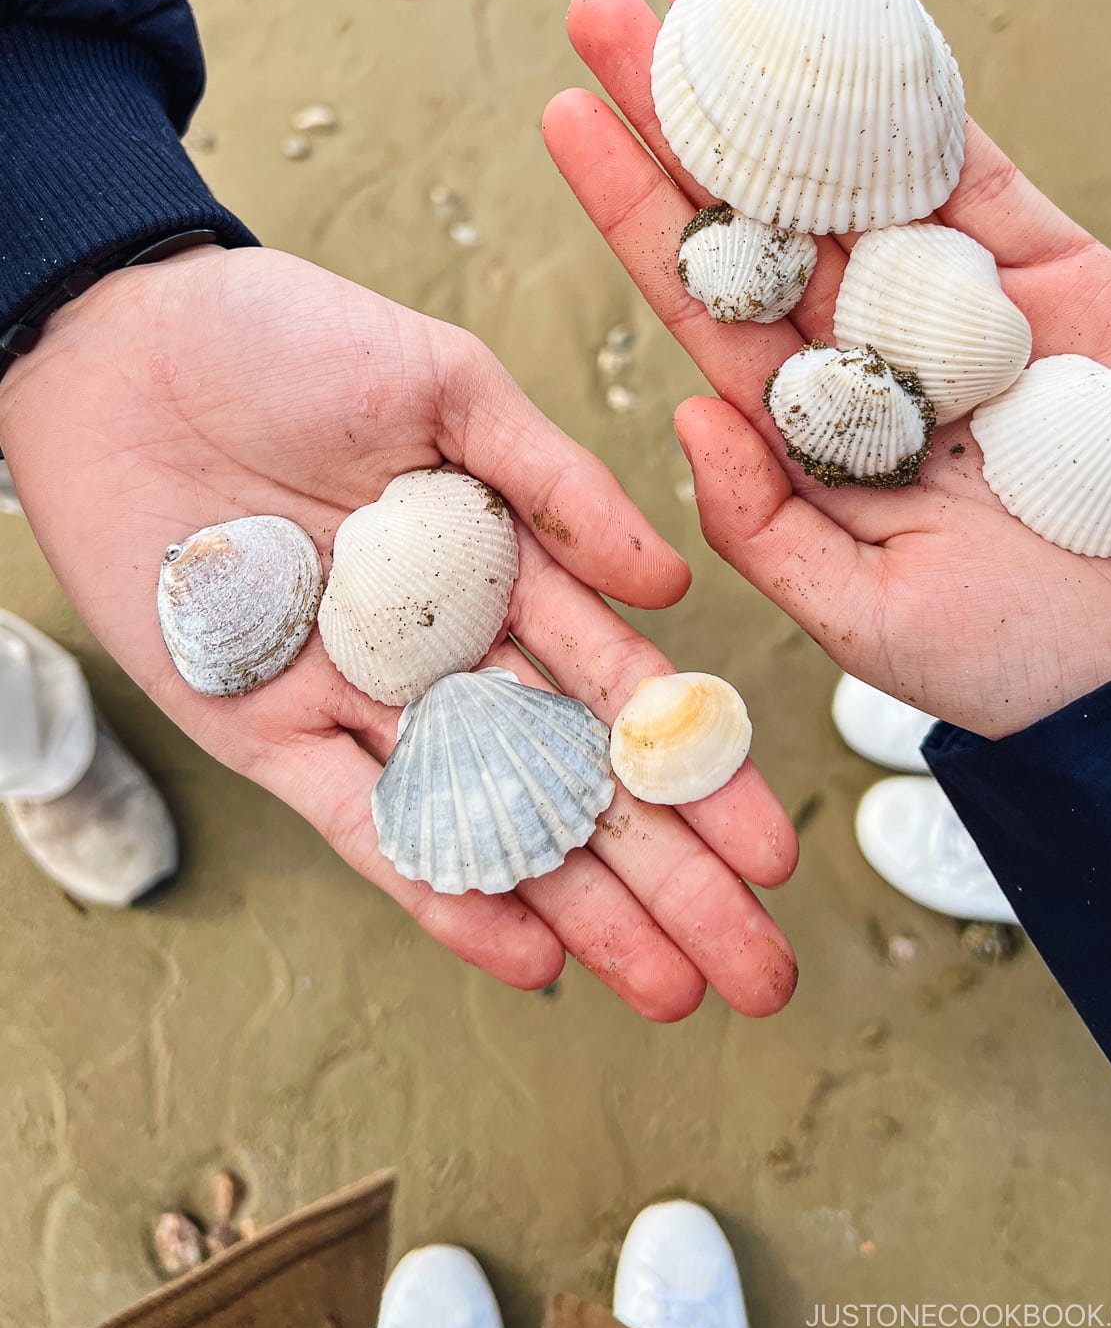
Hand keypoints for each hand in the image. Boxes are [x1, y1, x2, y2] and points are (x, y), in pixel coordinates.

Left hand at [0, 245, 797, 1017]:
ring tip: (666, 989)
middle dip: (665, 876)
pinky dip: (439, 891)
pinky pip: (361, 825)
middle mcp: (441, 650)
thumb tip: (667, 582)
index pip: (616, 689)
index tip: (770, 845)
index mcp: (496, 568)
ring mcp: (355, 699)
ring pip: (484, 823)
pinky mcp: (261, 731)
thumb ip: (554, 485)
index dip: (694, 769)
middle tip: (755, 971)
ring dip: (576, 909)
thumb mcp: (447, 384)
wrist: (123, 344)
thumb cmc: (288, 338)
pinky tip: (525, 956)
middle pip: (569, 780)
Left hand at [544, 0, 1110, 737]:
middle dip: (682, 110)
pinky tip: (855, 25)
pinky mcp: (1052, 277)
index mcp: (807, 422)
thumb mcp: (863, 615)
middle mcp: (865, 346)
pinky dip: (922, 100)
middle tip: (608, 10)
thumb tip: (689, 416)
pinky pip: (978, 174)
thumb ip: (768, 522)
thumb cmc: (1016, 658)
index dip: (633, 208)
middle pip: (755, 210)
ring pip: (852, 172)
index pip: (699, 298)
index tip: (567, 119)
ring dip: (783, 80)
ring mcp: (955, 304)